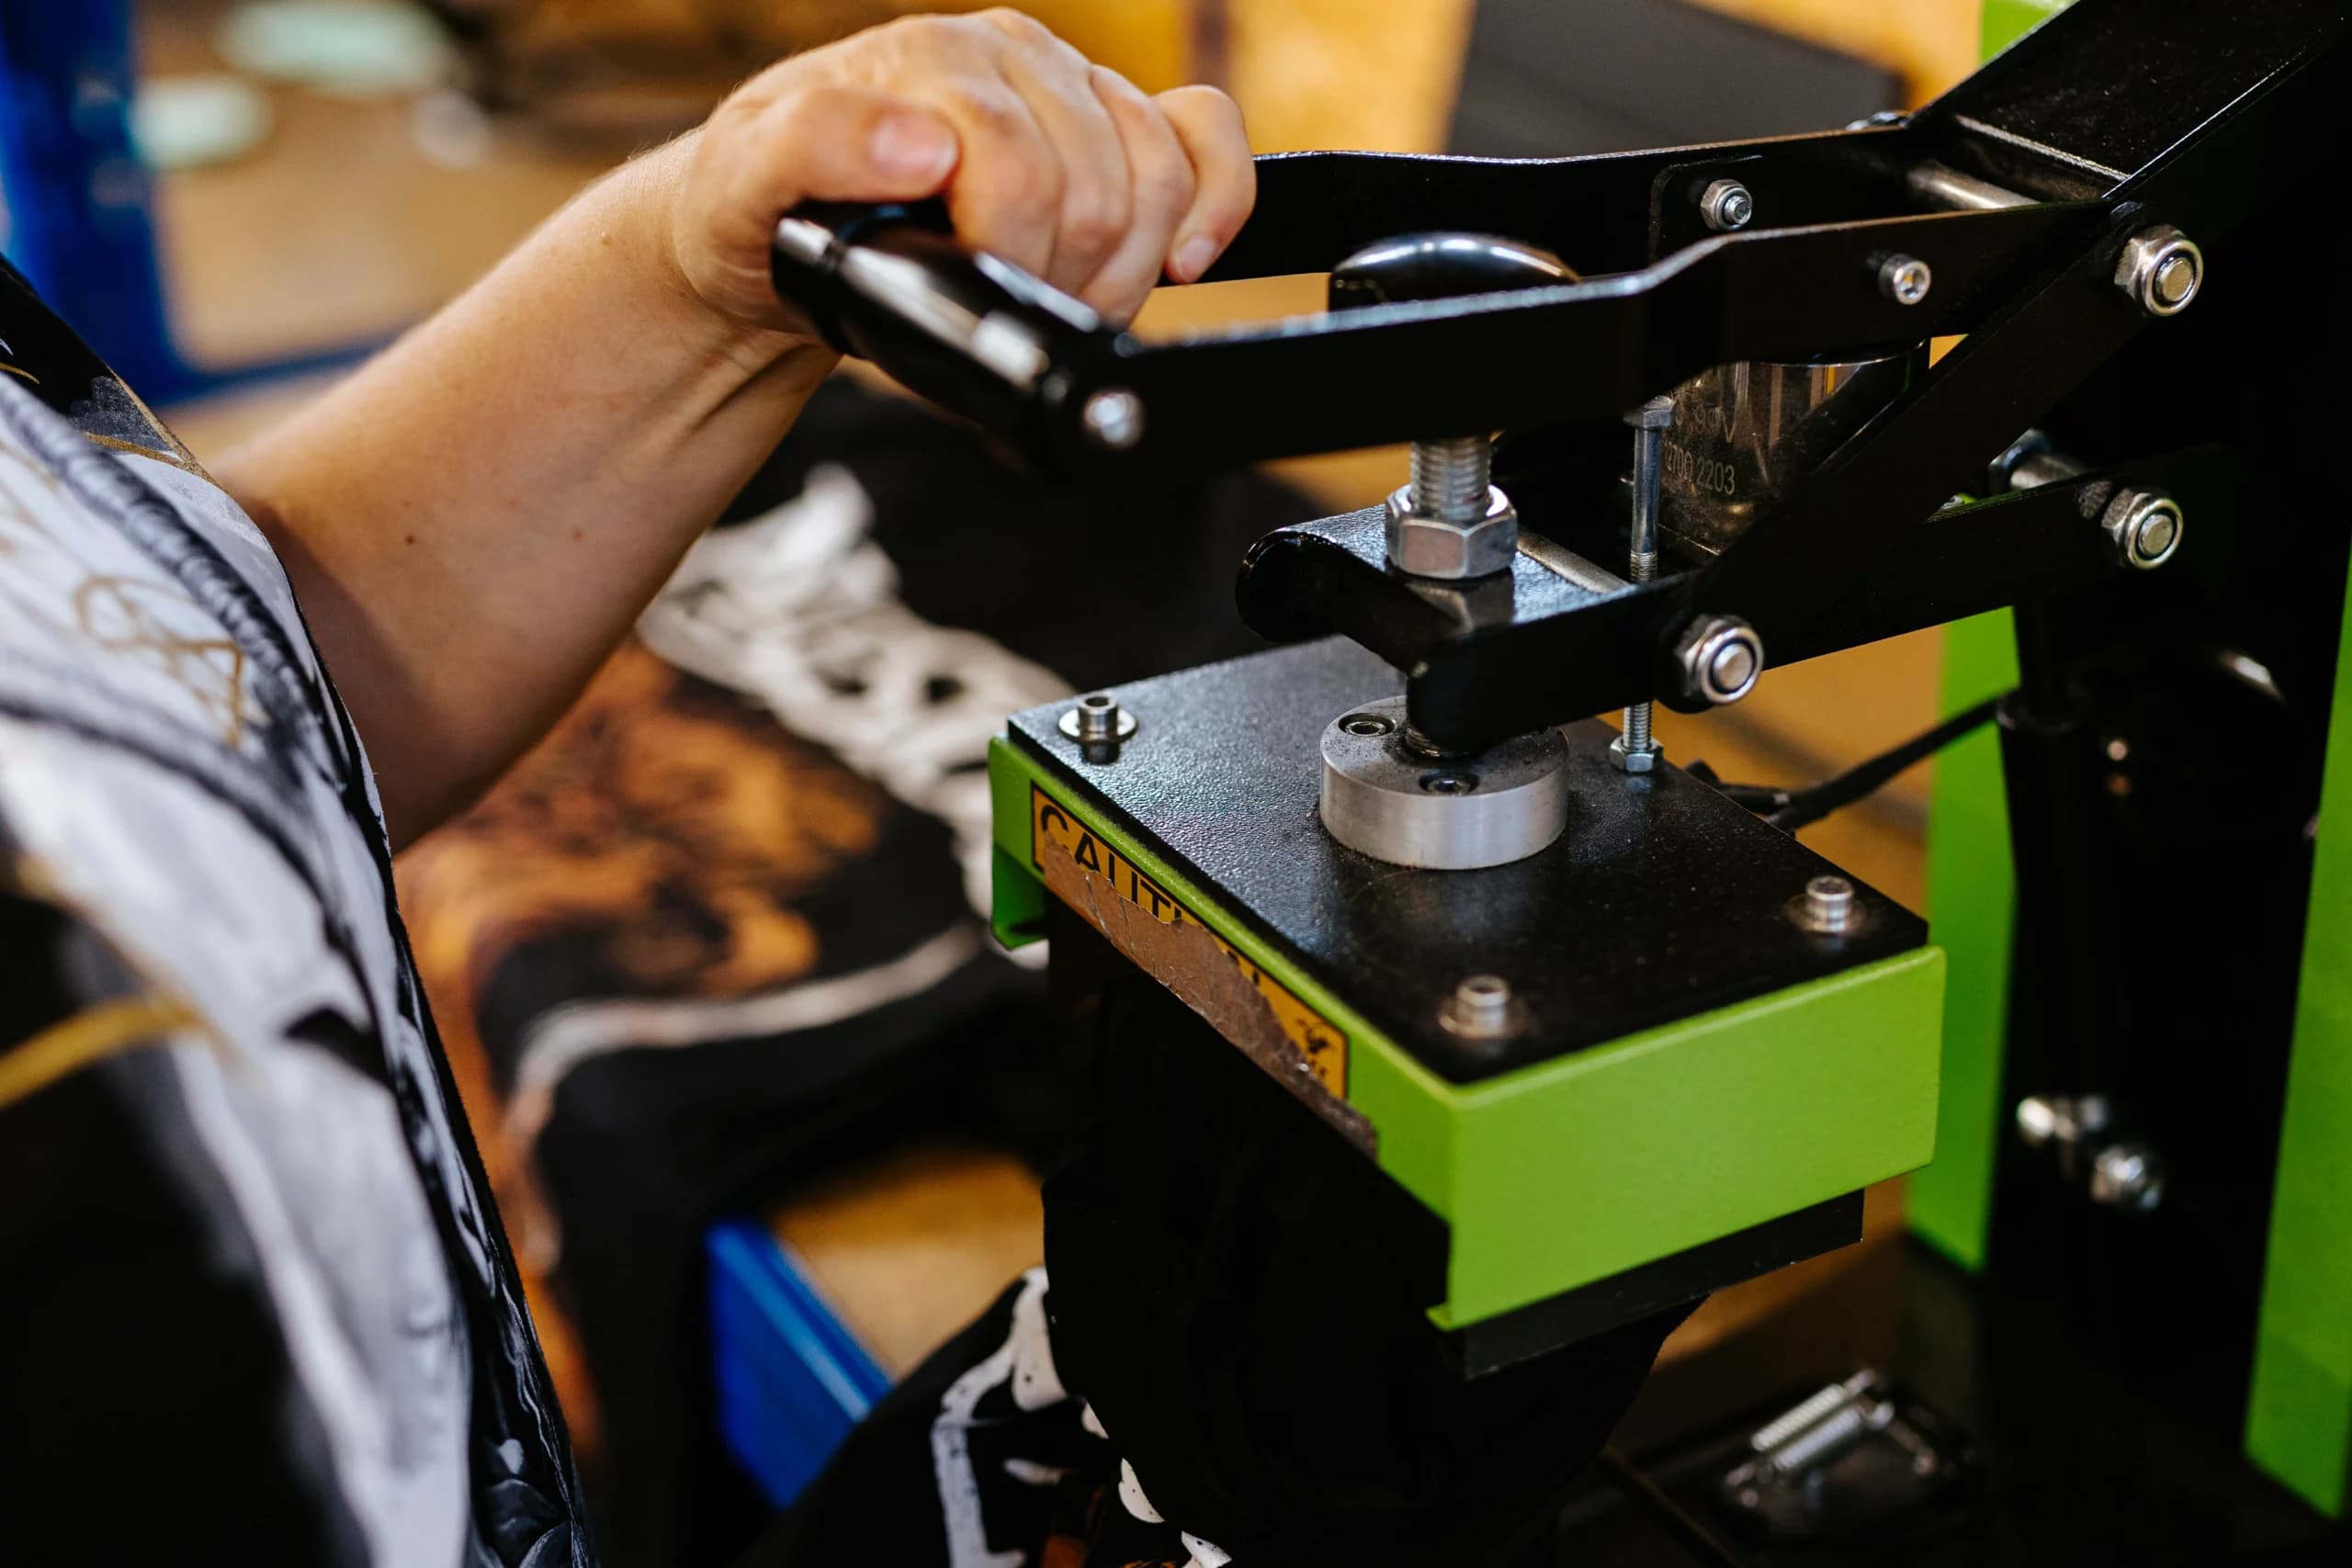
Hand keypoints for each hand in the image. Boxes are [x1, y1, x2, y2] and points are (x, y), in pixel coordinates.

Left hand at [664, 9, 1254, 335]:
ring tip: (1056, 295)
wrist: (778, 228)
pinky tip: (1179, 255)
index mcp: (930, 61)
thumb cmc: (766, 213)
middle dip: (1065, 278)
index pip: (1027, 170)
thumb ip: (814, 146)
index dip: (1011, 261)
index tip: (969, 291)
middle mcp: (1008, 59)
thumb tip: (921, 146)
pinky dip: (1214, 202)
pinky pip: (1207, 138)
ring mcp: (1068, 84)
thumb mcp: (742, 184)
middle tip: (1007, 303)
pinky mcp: (1112, 117)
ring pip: (1162, 177)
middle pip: (1104, 189)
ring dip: (1125, 269)